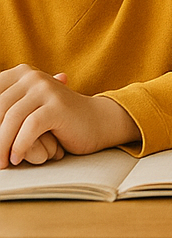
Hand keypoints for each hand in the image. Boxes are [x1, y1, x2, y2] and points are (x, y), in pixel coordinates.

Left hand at [0, 65, 136, 166]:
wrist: (97, 121)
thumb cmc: (56, 121)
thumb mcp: (25, 111)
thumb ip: (4, 110)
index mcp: (20, 74)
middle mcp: (32, 77)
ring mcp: (46, 89)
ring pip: (10, 119)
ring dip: (1, 146)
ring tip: (2, 163)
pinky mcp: (58, 106)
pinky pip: (30, 127)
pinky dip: (20, 146)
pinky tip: (19, 158)